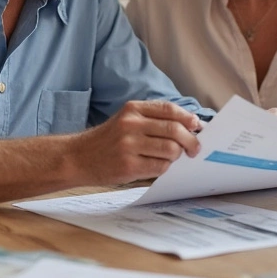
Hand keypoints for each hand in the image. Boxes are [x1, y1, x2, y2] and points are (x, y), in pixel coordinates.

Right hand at [70, 100, 201, 185]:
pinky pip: (160, 167)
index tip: (197, 126)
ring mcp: (129, 145)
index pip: (169, 110)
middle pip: (174, 130)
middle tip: (194, 149)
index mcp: (132, 109)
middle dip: (191, 140)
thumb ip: (153, 120)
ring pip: (170, 149)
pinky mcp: (128, 165)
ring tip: (171, 158)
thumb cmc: (107, 140)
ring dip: (177, 156)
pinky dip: (165, 168)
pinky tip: (158, 166)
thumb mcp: (126, 120)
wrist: (78, 157)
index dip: (188, 118)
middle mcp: (131, 124)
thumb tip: (190, 125)